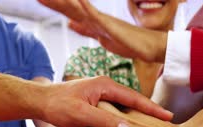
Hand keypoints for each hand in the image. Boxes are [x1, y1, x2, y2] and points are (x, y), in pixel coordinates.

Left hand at [39, 0, 167, 61]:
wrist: (148, 47)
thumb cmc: (128, 42)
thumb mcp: (100, 36)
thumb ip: (85, 29)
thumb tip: (70, 23)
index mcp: (91, 22)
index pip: (69, 12)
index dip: (55, 5)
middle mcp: (95, 18)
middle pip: (70, 8)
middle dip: (54, 2)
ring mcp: (102, 21)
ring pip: (79, 9)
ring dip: (65, 1)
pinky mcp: (110, 26)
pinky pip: (95, 15)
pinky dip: (85, 7)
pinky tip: (76, 0)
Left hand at [41, 76, 171, 126]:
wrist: (39, 101)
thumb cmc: (57, 105)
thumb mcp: (80, 114)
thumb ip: (103, 122)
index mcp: (105, 86)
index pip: (134, 98)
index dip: (152, 109)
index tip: (168, 117)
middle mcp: (106, 89)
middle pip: (134, 102)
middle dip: (151, 112)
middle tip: (168, 121)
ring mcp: (102, 97)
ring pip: (126, 109)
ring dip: (140, 117)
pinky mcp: (96, 105)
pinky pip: (116, 113)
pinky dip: (127, 120)